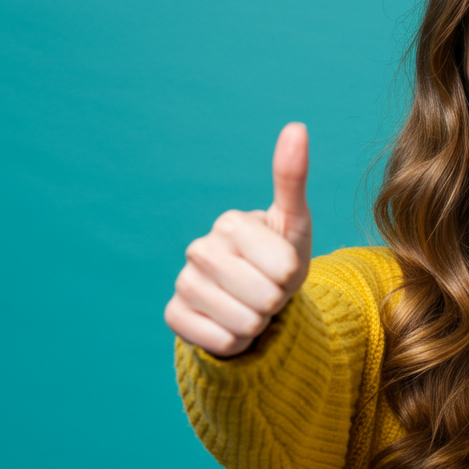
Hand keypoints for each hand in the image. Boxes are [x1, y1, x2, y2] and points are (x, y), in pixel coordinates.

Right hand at [164, 123, 312, 356]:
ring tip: (251, 305)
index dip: (293, 278)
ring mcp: (183, 282)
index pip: (285, 269)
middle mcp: (199, 248)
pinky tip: (229, 323)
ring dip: (258, 323)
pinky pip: (221, 343)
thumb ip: (292, 178)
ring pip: (245, 324)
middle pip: (266, 298)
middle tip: (267, 290)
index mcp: (230, 222)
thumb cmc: (278, 257)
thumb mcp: (295, 223)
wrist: (251, 299)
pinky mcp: (173, 315)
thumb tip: (296, 125)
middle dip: (276, 302)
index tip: (281, 268)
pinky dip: (235, 342)